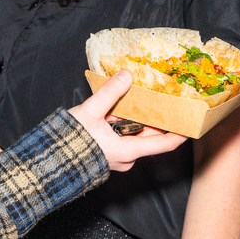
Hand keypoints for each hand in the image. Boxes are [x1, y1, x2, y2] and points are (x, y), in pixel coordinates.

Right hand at [69, 71, 185, 171]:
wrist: (48, 163)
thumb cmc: (69, 143)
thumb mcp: (90, 113)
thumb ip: (109, 93)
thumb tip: (126, 75)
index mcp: (128, 151)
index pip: (163, 144)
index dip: (179, 133)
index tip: (191, 123)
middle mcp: (125, 157)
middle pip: (147, 135)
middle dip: (152, 117)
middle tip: (159, 98)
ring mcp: (115, 158)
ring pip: (131, 135)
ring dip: (131, 118)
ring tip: (132, 97)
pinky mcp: (104, 155)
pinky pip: (119, 137)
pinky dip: (119, 124)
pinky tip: (111, 109)